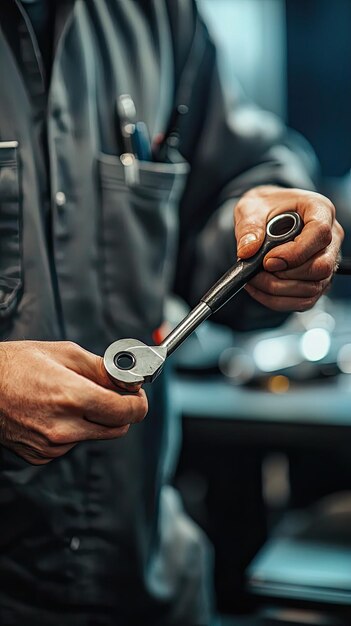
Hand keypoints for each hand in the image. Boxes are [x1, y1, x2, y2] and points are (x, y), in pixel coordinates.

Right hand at [0, 341, 147, 464]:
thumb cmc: (17, 364)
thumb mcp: (65, 353)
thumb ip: (102, 369)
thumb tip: (127, 381)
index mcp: (72, 397)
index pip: (125, 412)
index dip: (138, 403)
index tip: (137, 396)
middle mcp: (63, 427)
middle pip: (117, 429)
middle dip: (121, 412)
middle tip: (113, 395)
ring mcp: (51, 445)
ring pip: (94, 436)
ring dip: (95, 420)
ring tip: (71, 398)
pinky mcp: (41, 455)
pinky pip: (72, 444)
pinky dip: (73, 429)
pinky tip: (54, 412)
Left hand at [234, 185, 343, 311]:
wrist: (267, 217)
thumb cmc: (265, 207)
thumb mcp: (251, 208)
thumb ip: (248, 227)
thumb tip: (247, 251)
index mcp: (319, 210)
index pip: (320, 234)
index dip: (295, 252)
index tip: (269, 260)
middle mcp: (330, 237)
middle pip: (322, 267)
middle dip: (286, 275)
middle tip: (259, 271)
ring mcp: (327, 261)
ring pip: (314, 288)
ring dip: (279, 291)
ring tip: (255, 279)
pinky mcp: (317, 280)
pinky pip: (305, 300)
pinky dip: (279, 300)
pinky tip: (260, 290)